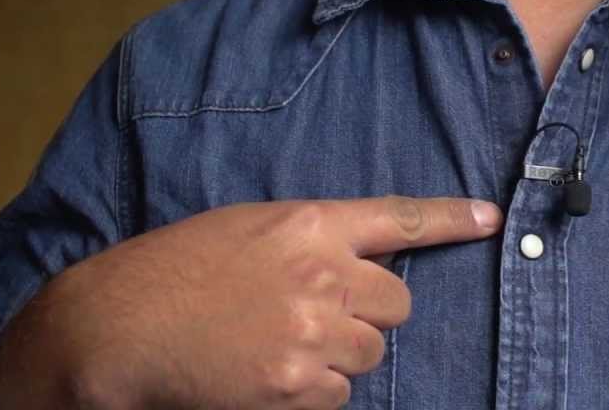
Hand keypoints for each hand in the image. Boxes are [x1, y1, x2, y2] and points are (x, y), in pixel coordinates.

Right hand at [0, 196, 502, 409]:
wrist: (118, 325)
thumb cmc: (176, 270)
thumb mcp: (249, 229)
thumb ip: (310, 239)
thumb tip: (360, 260)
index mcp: (308, 224)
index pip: (399, 216)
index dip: (453, 218)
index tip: (490, 218)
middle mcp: (321, 273)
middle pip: (396, 302)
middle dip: (369, 314)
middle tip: (320, 317)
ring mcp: (312, 331)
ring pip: (369, 354)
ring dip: (339, 357)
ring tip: (279, 346)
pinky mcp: (296, 385)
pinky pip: (339, 396)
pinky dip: (313, 394)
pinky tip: (268, 376)